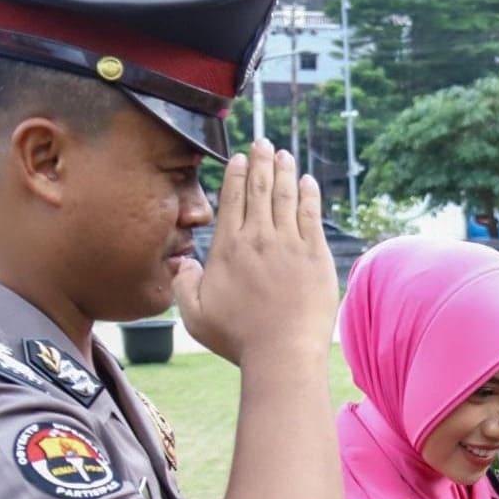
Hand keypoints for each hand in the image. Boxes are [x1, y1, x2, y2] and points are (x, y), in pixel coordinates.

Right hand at [174, 141, 338, 367]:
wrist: (282, 354)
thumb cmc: (238, 339)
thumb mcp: (194, 314)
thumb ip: (183, 284)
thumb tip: (182, 261)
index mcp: (228, 248)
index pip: (232, 199)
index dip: (237, 175)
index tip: (241, 159)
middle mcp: (258, 238)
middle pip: (260, 189)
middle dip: (262, 161)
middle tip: (264, 144)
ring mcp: (289, 245)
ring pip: (286, 196)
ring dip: (285, 171)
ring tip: (284, 154)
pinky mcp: (316, 257)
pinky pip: (311, 216)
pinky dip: (309, 195)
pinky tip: (308, 182)